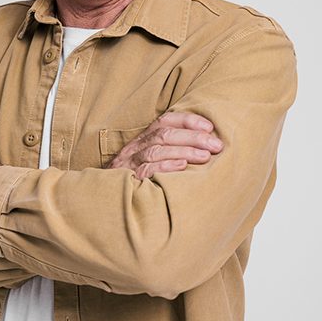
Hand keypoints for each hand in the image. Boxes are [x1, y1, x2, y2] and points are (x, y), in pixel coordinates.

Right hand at [107, 112, 223, 179]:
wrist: (105, 199)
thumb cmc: (136, 180)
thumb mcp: (150, 160)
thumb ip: (170, 151)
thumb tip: (205, 147)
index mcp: (143, 139)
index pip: (165, 121)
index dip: (187, 120)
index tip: (209, 126)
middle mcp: (136, 148)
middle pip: (164, 135)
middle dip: (193, 137)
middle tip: (216, 145)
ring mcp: (130, 163)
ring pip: (157, 150)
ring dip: (184, 151)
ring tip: (206, 157)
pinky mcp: (128, 180)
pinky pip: (147, 170)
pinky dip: (165, 166)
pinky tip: (182, 168)